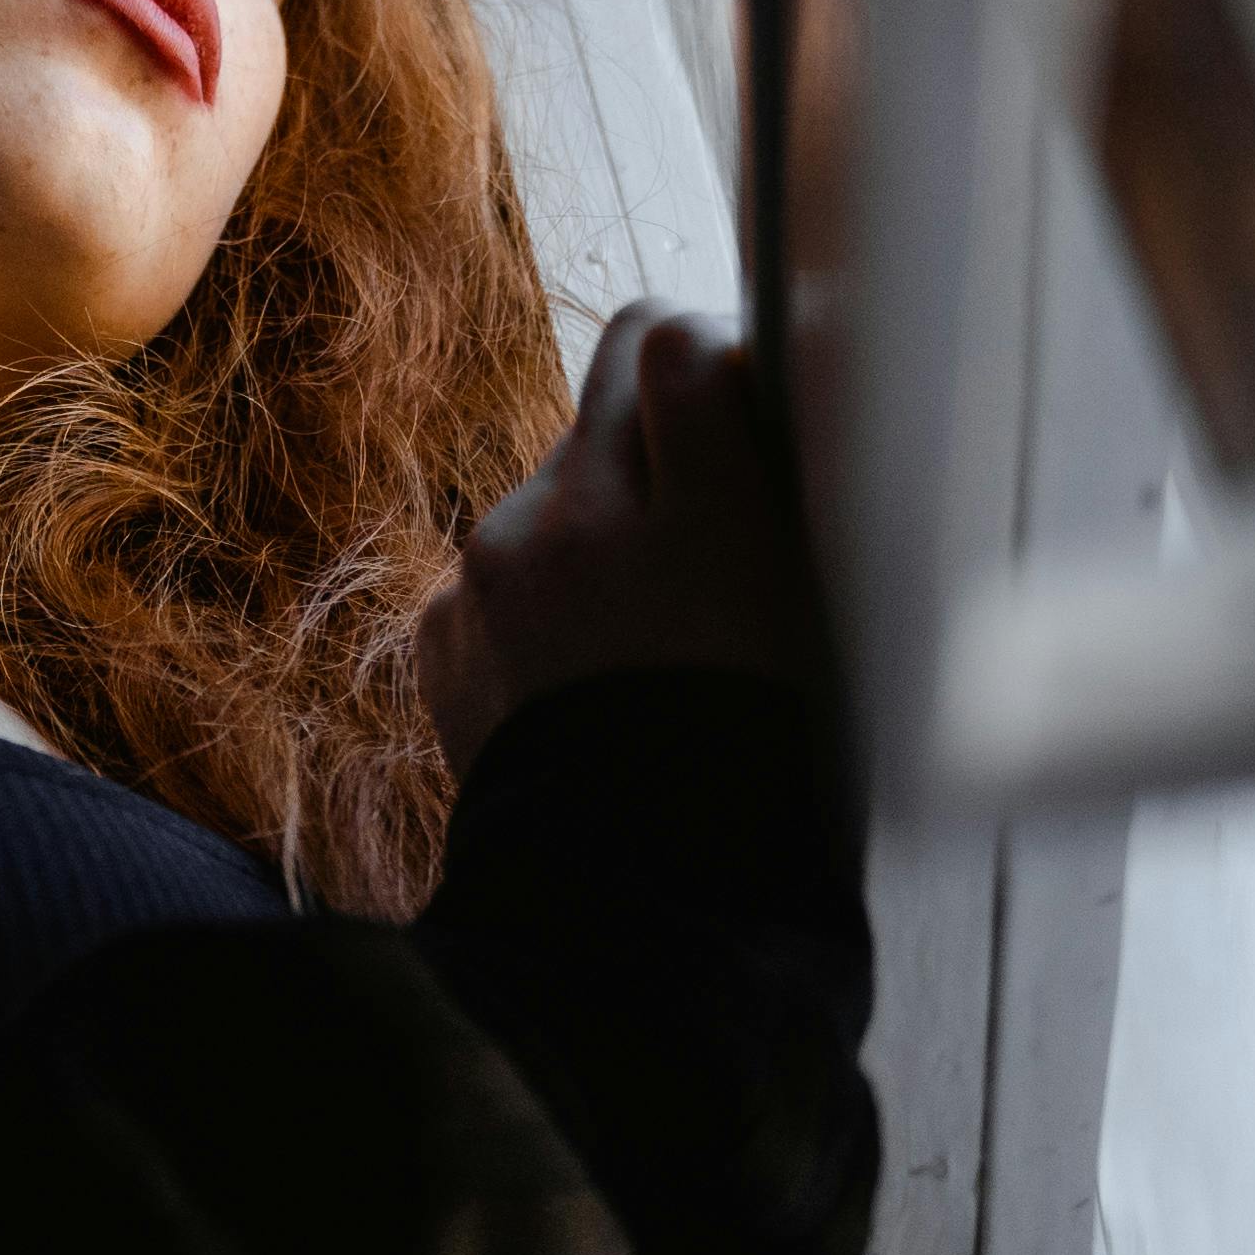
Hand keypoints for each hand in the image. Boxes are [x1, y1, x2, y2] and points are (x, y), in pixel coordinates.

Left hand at [414, 302, 829, 772]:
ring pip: (557, 480)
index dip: (714, 363)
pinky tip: (583, 674)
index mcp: (701, 526)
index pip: (679, 345)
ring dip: (601, 518)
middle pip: (609, 381)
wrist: (631, 909)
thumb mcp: (811, 621)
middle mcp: (578, 527)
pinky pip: (499, 566)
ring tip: (645, 626)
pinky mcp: (443, 628)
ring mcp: (492, 576)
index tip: (737, 407)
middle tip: (700, 495)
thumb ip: (771, 486)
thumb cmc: (758, 768)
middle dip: (658, 419)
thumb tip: (737, 380)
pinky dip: (540, 597)